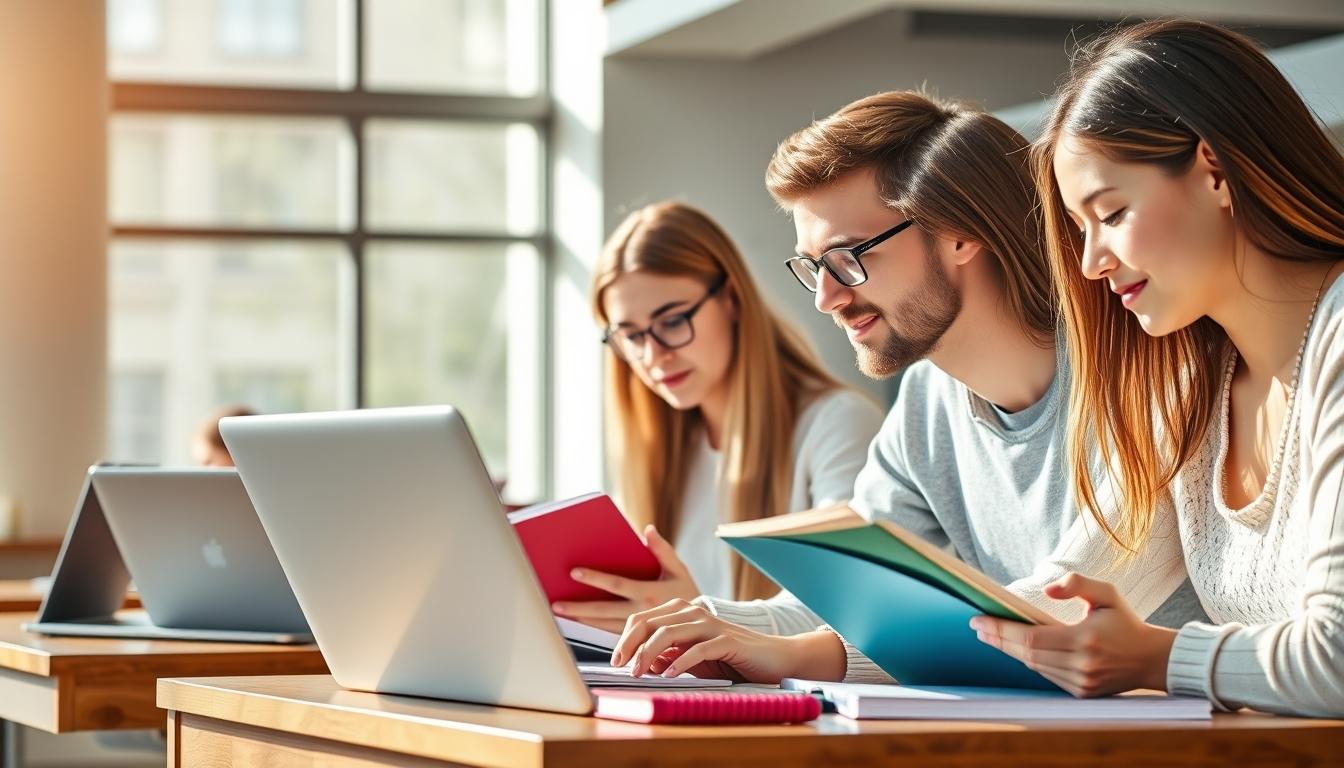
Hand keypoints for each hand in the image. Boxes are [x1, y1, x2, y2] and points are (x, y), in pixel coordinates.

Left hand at [550, 525, 700, 632]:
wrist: (705, 629)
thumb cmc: (689, 593)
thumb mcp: (679, 570)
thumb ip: (662, 550)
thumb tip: (647, 530)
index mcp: (651, 593)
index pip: (617, 585)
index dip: (596, 578)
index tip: (574, 572)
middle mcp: (643, 612)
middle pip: (605, 610)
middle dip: (579, 607)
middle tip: (555, 604)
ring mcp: (640, 629)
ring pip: (605, 625)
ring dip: (582, 620)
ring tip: (561, 615)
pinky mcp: (639, 641)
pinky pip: (611, 635)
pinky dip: (593, 629)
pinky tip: (579, 624)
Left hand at [610, 599, 842, 683]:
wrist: (773, 657)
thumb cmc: (730, 658)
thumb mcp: (692, 658)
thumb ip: (668, 656)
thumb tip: (643, 663)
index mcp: (682, 613)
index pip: (643, 619)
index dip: (625, 638)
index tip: (615, 660)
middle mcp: (694, 613)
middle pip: (651, 622)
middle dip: (630, 644)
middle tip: (620, 666)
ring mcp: (711, 625)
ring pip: (670, 633)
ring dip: (650, 654)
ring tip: (639, 672)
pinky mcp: (727, 640)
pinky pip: (699, 649)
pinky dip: (681, 662)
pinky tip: (670, 674)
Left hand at [970, 572, 1177, 696]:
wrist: (1151, 659)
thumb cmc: (1125, 622)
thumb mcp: (1107, 594)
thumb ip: (1077, 584)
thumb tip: (1048, 590)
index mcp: (1085, 640)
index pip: (1031, 638)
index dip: (1001, 630)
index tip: (978, 620)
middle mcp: (1082, 665)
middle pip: (1027, 655)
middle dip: (999, 640)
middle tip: (978, 627)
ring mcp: (1082, 683)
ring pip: (1035, 667)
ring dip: (1011, 651)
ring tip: (991, 635)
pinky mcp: (1082, 693)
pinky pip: (1047, 676)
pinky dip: (1031, 661)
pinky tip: (1017, 649)